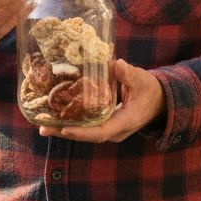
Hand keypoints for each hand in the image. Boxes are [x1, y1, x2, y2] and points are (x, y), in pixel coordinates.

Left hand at [40, 59, 164, 142]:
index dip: (83, 132)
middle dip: (64, 132)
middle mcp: (115, 130)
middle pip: (87, 136)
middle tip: (42, 127)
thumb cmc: (150, 90)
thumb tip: (117, 64)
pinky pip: (86, 126)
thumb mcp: (143, 80)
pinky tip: (54, 116)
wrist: (159, 101)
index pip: (101, 132)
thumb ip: (129, 74)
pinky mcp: (104, 124)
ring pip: (84, 132)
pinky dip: (70, 122)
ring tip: (41, 123)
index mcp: (126, 121)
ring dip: (63, 129)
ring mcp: (109, 129)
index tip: (65, 129)